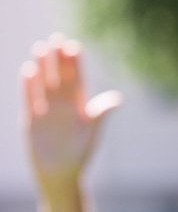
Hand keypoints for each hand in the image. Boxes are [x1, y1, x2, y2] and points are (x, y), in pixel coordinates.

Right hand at [21, 35, 121, 194]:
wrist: (62, 173)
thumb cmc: (81, 152)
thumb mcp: (92, 131)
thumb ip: (101, 114)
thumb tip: (116, 99)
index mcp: (79, 105)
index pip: (77, 79)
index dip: (74, 64)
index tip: (74, 46)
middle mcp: (62, 104)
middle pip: (59, 77)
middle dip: (58, 59)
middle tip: (56, 38)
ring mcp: (46, 110)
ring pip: (43, 84)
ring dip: (42, 67)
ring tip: (40, 48)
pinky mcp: (32, 120)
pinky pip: (30, 99)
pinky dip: (29, 86)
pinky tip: (28, 70)